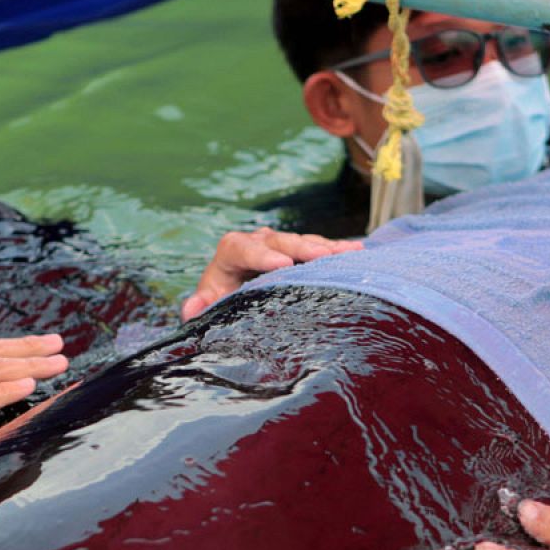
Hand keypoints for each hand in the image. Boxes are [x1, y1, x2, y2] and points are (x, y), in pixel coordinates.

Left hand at [181, 228, 361, 321]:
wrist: (235, 292)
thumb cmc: (222, 300)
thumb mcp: (210, 304)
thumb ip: (200, 308)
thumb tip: (191, 309)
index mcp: (231, 251)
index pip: (242, 248)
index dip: (261, 255)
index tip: (281, 265)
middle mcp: (257, 241)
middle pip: (279, 240)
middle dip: (302, 248)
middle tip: (323, 256)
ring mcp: (281, 243)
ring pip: (302, 241)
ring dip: (325, 247)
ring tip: (349, 252)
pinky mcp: (299, 250)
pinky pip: (318, 247)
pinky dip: (336, 249)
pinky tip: (358, 250)